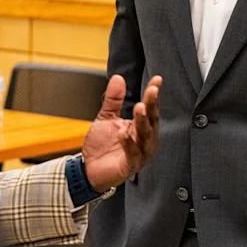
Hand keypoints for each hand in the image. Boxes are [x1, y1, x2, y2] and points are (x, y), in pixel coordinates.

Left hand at [83, 75, 160, 192]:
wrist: (89, 169)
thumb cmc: (102, 145)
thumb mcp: (107, 117)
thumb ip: (113, 99)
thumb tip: (118, 78)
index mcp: (141, 126)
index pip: (151, 108)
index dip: (153, 94)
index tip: (157, 80)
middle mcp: (145, 139)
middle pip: (151, 120)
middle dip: (152, 105)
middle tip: (152, 91)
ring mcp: (140, 153)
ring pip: (145, 136)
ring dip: (143, 122)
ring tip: (139, 108)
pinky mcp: (131, 165)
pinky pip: (133, 154)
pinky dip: (129, 143)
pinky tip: (124, 133)